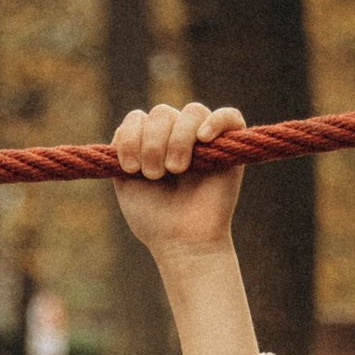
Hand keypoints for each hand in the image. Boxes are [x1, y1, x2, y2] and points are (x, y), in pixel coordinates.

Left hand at [112, 101, 244, 254]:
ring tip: (176, 169)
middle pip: (162, 112)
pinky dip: (216, 121)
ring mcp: (205, 139)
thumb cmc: (155, 219)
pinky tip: (203, 139)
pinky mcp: (232, 147)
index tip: (130, 167)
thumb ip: (122, 149)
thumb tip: (130, 124)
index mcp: (151, 142)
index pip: (138, 118)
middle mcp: (177, 135)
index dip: (131, 137)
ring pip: (193, 112)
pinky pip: (230, 116)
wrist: (183, 242)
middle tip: (155, 174)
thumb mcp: (126, 182)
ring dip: (178, 138)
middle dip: (153, 143)